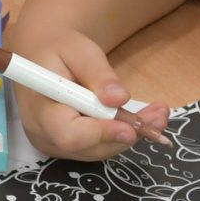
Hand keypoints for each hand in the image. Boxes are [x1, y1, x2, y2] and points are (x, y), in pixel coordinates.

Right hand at [10, 29, 169, 159]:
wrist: (42, 57)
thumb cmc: (58, 49)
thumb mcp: (78, 50)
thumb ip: (98, 74)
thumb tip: (119, 99)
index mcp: (40, 108)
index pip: (68, 134)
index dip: (100, 134)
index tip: (130, 129)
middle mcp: (43, 133)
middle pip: (89, 148)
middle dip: (126, 134)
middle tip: (159, 117)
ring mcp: (54, 143)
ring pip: (98, 150)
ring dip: (130, 136)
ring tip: (157, 115)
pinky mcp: (67, 146)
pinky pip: (97, 147)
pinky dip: (121, 135)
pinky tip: (140, 119)